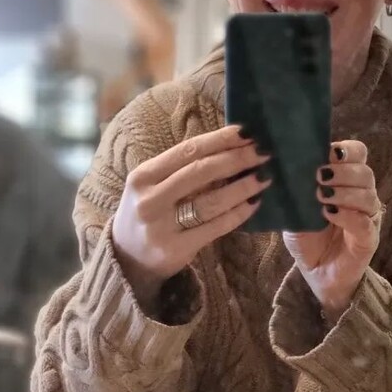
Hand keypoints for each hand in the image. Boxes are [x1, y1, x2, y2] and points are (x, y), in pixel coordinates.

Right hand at [112, 125, 270, 309]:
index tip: (248, 132)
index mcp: (143, 175)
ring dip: (243, 186)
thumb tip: (231, 147)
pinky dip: (238, 214)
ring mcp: (162, 226)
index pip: (188, 150)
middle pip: (201, 172)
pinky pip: (215, 227)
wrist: (126, 259)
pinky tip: (253, 203)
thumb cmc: (148, 212)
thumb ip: (182, 169)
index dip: (220, 140)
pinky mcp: (176, 249)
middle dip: (237, 159)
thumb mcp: (152, 185)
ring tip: (264, 177)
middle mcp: (150, 199)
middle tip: (264, 152)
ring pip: (211, 201)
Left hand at [283, 139, 383, 321]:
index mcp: (346, 180)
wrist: (316, 272)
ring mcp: (367, 216)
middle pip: (365, 171)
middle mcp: (361, 194)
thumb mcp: (294, 208)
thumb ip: (294, 188)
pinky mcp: (369, 238)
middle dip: (342, 171)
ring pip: (368, 194)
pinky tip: (329, 214)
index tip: (326, 154)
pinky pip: (365, 222)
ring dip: (343, 191)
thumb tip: (280, 165)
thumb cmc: (308, 237)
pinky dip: (347, 215)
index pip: (358, 153)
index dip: (345, 150)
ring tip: (321, 197)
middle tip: (319, 177)